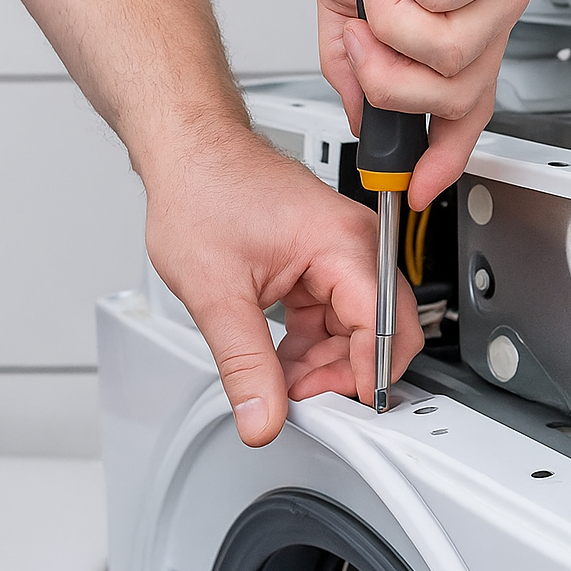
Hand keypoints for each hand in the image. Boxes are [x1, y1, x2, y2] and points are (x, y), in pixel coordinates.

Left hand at [144, 130, 421, 445]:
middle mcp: (355, 243)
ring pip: (359, 326)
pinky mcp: (326, 258)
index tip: (347, 409)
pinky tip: (282, 357)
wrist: (188, 154)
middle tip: (305, 399)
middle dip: (348, 371)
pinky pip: (337, 313)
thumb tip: (262, 416)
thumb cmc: (202, 192)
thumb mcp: (214, 292)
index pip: (381, 322)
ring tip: (281, 380)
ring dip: (327, 361)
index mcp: (342, 243)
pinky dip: (314, 342)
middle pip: (382, 327)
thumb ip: (243, 363)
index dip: (367, 373)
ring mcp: (344, 250)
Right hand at [309, 0, 537, 211]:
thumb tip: (359, 112)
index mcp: (462, 27)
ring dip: (390, 9)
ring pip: (447, 51)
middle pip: (451, 95)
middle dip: (386, 73)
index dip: (443, 153)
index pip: (466, 111)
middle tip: (360, 28)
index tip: (417, 188)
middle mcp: (493, 13)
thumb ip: (351, 57)